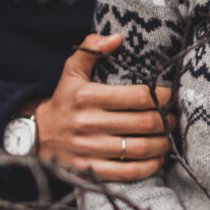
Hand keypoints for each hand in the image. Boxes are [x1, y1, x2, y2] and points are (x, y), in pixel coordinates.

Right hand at [34, 33, 175, 180]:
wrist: (37, 137)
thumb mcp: (71, 72)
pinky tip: (157, 159)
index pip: (139, 96)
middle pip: (145, 122)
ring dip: (163, 144)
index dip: (163, 96)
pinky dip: (149, 167)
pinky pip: (129, 172)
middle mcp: (89, 123)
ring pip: (141, 148)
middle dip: (167, 121)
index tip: (171, 96)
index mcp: (88, 96)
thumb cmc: (63, 101)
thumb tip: (117, 37)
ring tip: (169, 137)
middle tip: (173, 118)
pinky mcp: (90, 170)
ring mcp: (90, 149)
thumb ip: (91, 50)